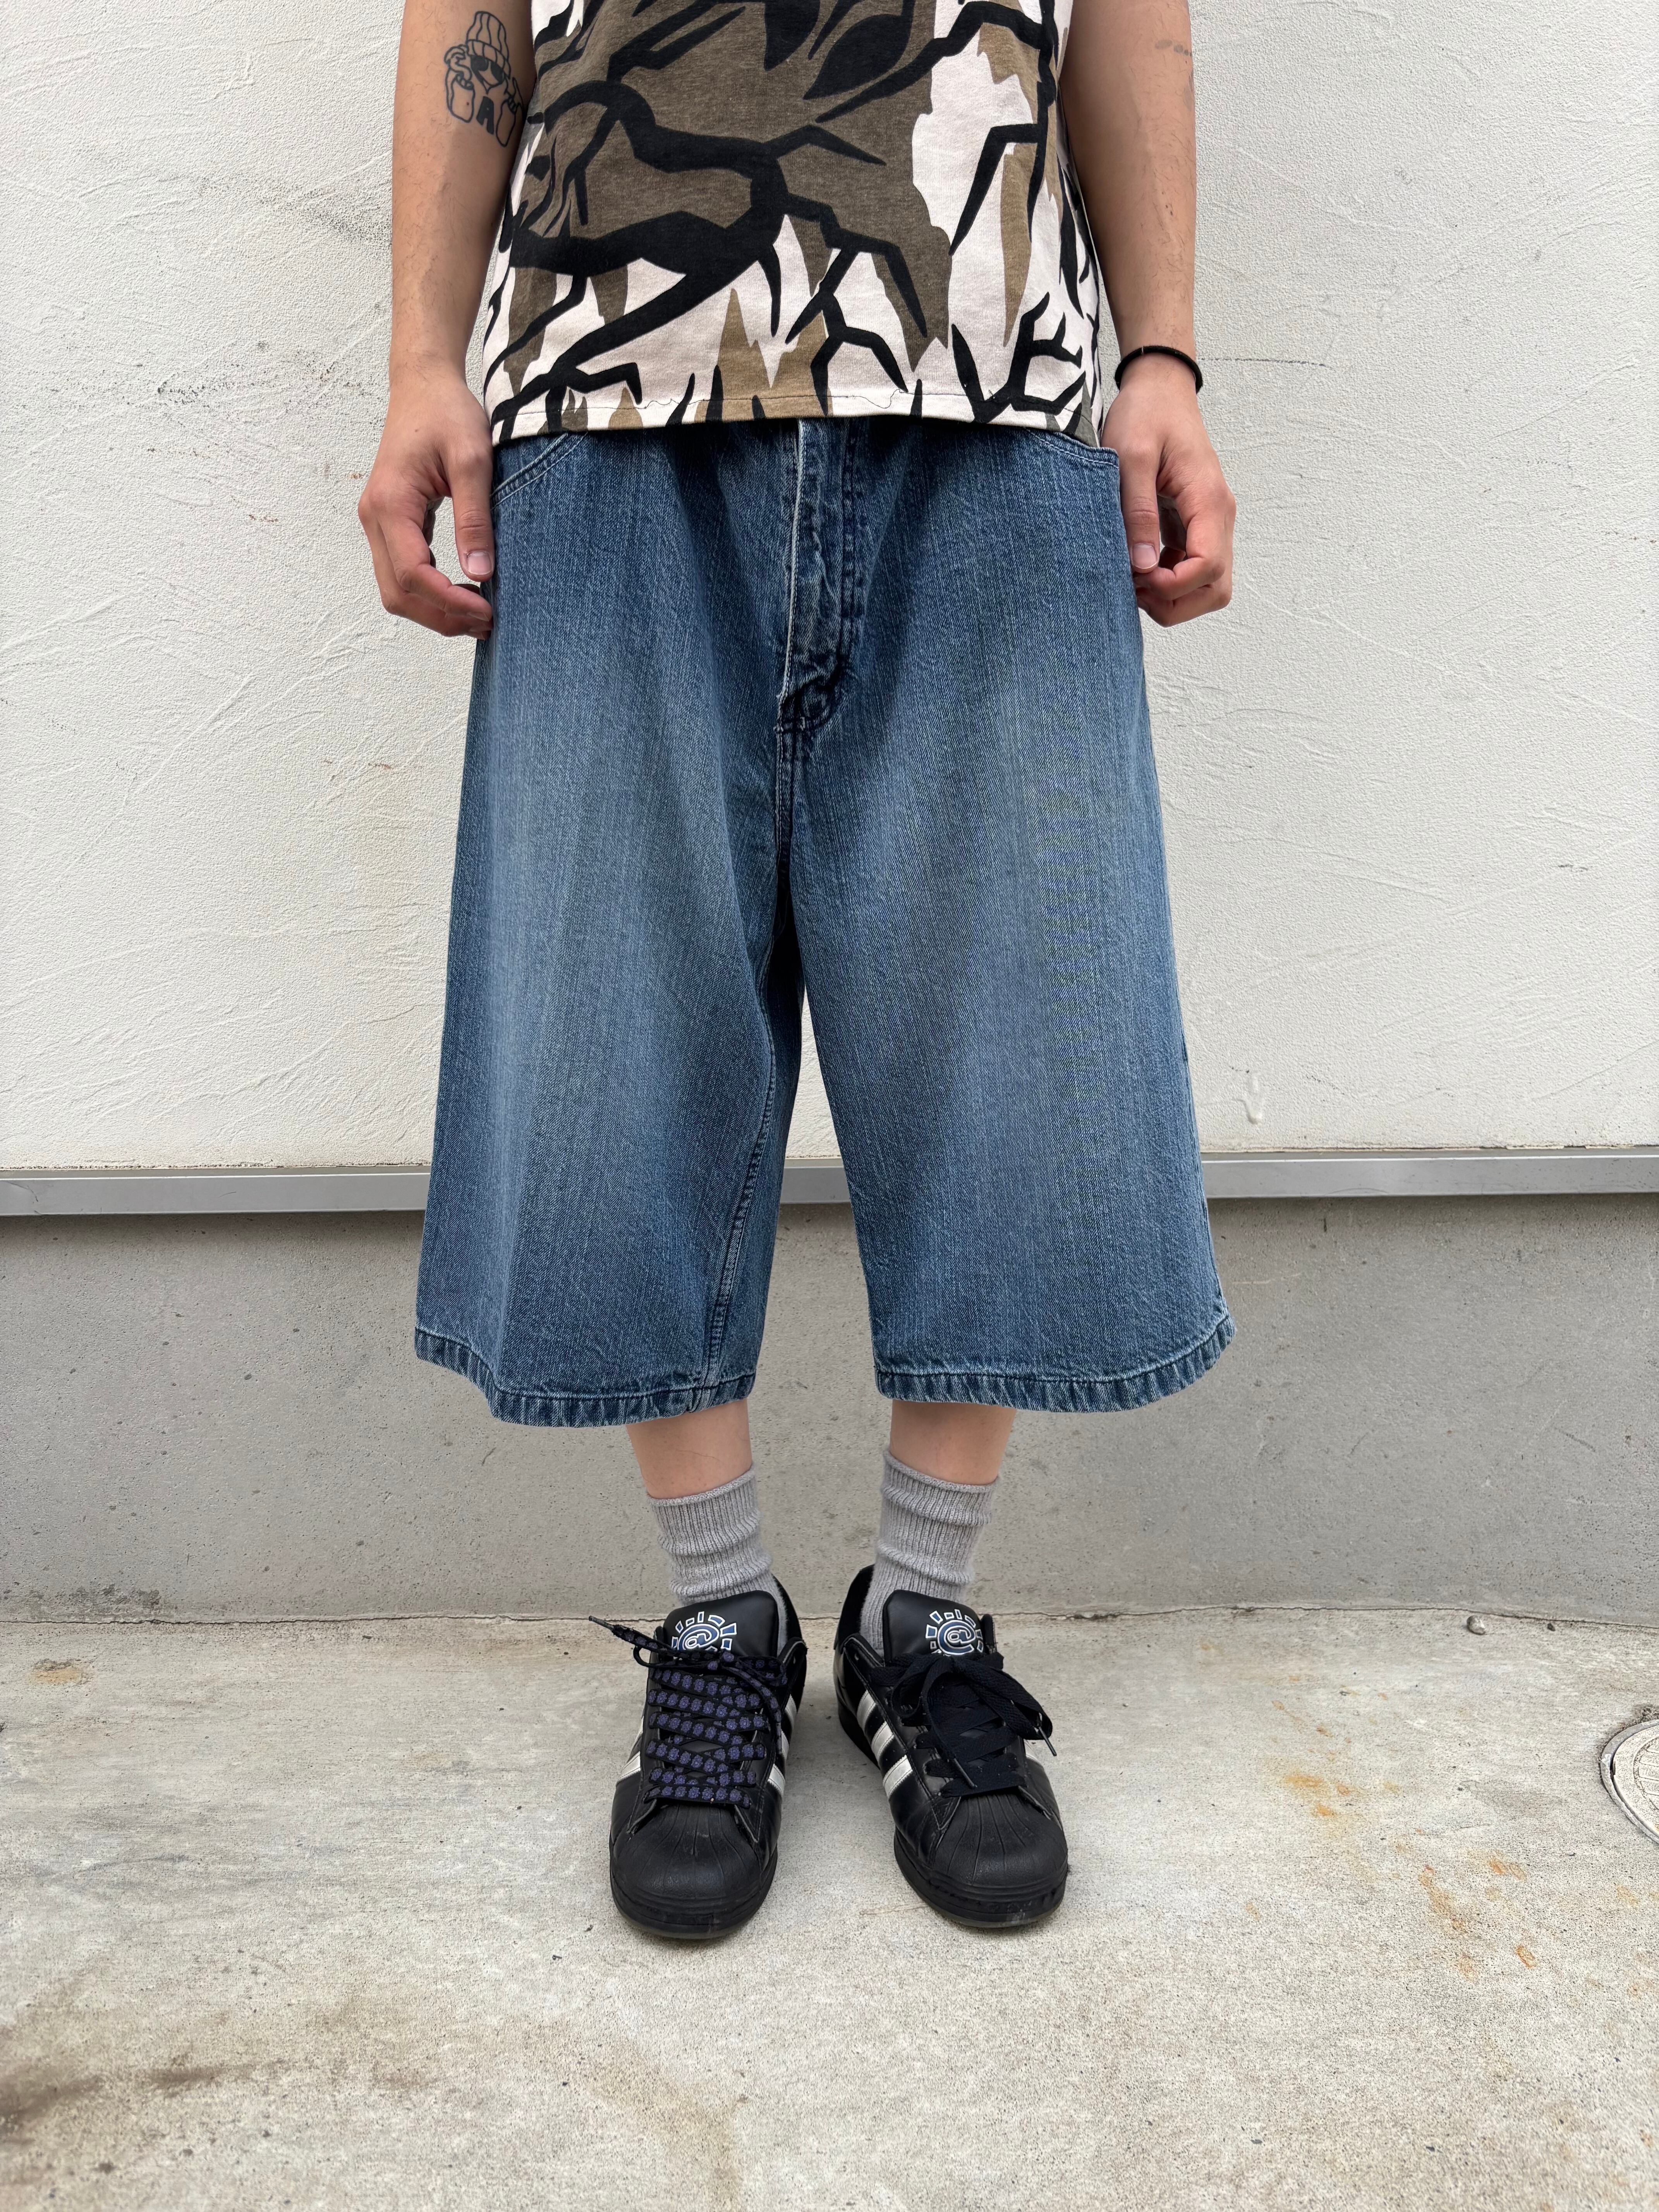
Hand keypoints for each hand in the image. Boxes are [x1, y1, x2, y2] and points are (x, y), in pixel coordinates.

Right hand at [358, 366, 495, 639]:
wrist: (424, 385)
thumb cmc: (447, 413)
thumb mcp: (472, 460)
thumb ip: (475, 518)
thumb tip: (480, 575)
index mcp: (390, 503)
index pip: (412, 574)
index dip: (449, 603)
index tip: (488, 612)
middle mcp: (374, 517)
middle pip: (397, 593)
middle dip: (440, 616)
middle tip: (488, 622)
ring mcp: (378, 522)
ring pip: (396, 589)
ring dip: (435, 610)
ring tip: (480, 614)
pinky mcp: (390, 523)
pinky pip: (402, 572)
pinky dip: (430, 592)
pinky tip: (465, 593)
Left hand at [1103, 355, 1234, 626]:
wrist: (1160, 389)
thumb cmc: (1146, 414)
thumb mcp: (1132, 457)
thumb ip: (1138, 511)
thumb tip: (1142, 565)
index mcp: (1209, 501)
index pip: (1208, 568)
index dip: (1172, 586)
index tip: (1136, 576)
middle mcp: (1218, 517)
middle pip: (1215, 589)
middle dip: (1175, 602)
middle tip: (1134, 585)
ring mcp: (1209, 523)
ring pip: (1207, 585)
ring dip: (1171, 595)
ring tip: (1133, 576)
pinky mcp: (1195, 525)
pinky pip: (1191, 568)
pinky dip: (1167, 579)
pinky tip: (1138, 564)